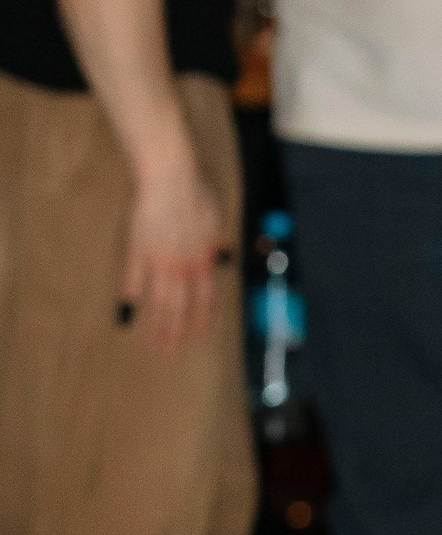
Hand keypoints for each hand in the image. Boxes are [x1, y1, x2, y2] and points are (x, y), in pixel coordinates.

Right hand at [122, 154, 223, 355]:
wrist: (171, 181)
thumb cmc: (197, 196)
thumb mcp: (216, 221)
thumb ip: (215, 243)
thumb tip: (221, 258)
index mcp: (203, 259)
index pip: (205, 298)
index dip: (201, 319)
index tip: (198, 338)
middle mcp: (182, 265)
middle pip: (180, 306)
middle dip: (176, 333)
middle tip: (170, 354)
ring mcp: (159, 260)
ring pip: (158, 299)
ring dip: (156, 325)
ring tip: (152, 344)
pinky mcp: (138, 250)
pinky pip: (134, 278)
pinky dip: (130, 296)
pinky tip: (128, 313)